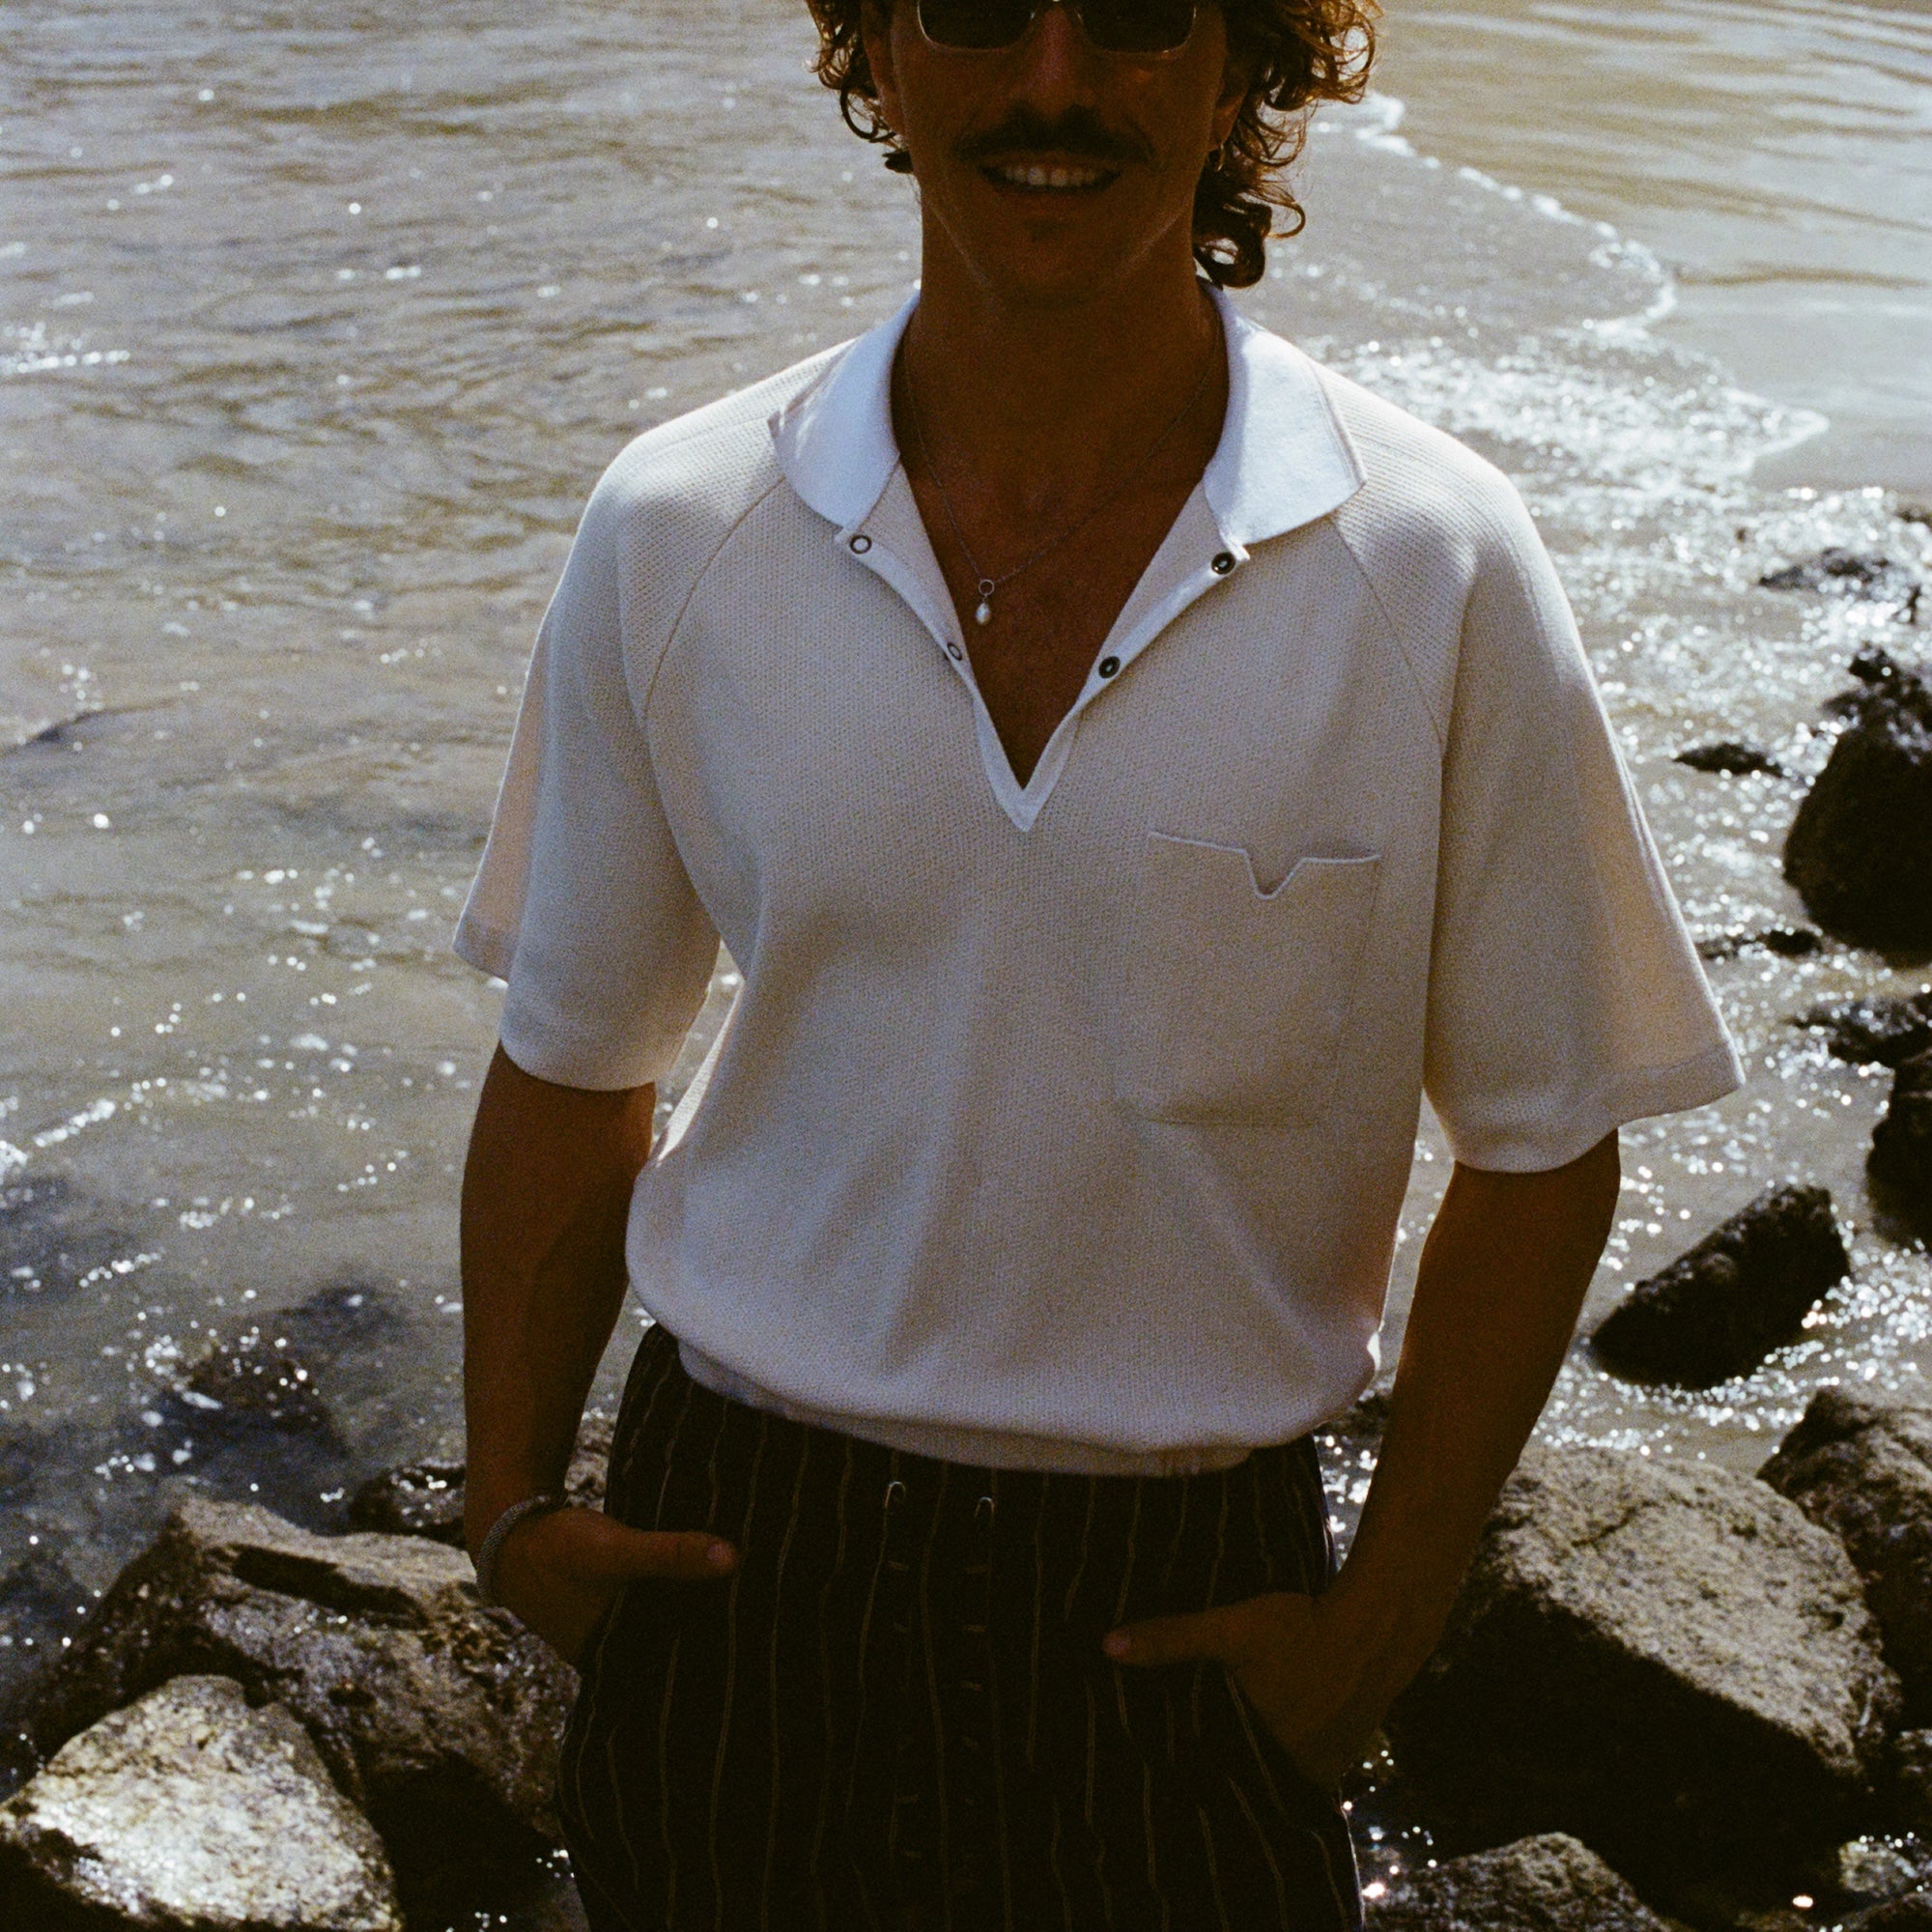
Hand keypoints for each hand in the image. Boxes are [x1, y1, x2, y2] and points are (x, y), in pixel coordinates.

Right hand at [483, 1504, 737, 1669]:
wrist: (510, 1525)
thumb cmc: (559, 1549)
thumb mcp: (617, 1552)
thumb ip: (670, 1555)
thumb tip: (733, 1558)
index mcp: (609, 1658)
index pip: (672, 1672)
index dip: (711, 1662)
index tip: (759, 1648)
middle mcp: (607, 1651)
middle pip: (668, 1649)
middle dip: (706, 1635)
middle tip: (765, 1620)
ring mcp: (605, 1626)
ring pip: (659, 1626)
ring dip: (690, 1612)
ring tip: (748, 1600)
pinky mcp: (607, 1601)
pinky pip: (649, 1604)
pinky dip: (672, 1594)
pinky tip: (705, 1578)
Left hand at [1102, 1590, 1378, 1789]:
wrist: (1379, 1621)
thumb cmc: (1302, 1627)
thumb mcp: (1231, 1630)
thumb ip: (1172, 1639)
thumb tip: (1108, 1646)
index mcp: (1268, 1758)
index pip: (1217, 1778)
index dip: (1193, 1769)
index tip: (1165, 1758)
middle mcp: (1300, 1772)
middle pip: (1247, 1775)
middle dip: (1221, 1760)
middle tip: (1191, 1738)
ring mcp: (1328, 1762)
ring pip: (1277, 1765)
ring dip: (1255, 1751)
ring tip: (1229, 1727)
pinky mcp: (1346, 1746)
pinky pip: (1304, 1753)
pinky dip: (1285, 1740)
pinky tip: (1271, 1715)